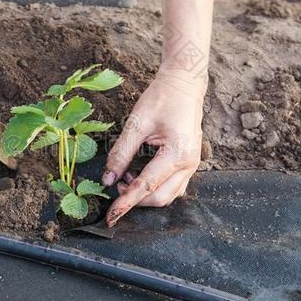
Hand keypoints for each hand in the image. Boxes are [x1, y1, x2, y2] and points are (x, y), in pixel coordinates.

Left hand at [102, 69, 206, 226]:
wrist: (184, 85)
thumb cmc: (162, 98)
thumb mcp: (136, 123)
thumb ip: (121, 153)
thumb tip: (108, 178)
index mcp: (177, 153)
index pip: (147, 185)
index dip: (126, 202)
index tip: (110, 216)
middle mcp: (189, 163)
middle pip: (161, 198)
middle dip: (136, 200)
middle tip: (115, 188)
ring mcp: (192, 164)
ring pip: (168, 195)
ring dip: (146, 194)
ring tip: (125, 178)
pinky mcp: (189, 162)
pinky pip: (173, 185)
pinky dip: (154, 187)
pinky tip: (138, 175)